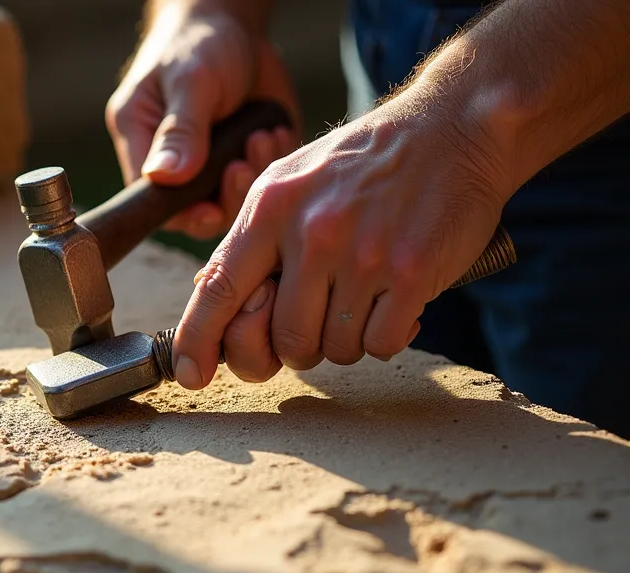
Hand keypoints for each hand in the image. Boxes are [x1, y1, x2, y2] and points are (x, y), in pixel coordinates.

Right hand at [105, 4, 301, 239]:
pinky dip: (273, 163)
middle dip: (225, 197)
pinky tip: (275, 131)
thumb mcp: (190, 80)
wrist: (236, 26)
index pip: (152, 200)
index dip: (181, 213)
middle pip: (195, 211)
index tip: (209, 207)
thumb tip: (165, 179)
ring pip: (233, 202)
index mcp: (142, 144)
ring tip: (261, 137)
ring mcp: (213, 165)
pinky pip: (262, 182)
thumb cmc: (199, 44)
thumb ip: (180, 130)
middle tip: (242, 162)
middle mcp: (174, 164)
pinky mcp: (247, 159)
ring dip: (253, 178)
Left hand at [170, 93, 512, 389]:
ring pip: (335, 348)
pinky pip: (381, 344)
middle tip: (321, 318)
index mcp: (270, 208)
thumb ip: (250, 242)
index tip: (191, 375)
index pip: (218, 289)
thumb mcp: (288, 182)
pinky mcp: (412, 272)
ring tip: (362, 296)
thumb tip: (210, 305)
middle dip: (300, 346)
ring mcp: (364, 254)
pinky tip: (395, 301)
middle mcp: (311, 232)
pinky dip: (387, 335)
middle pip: (285, 339)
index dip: (198, 340)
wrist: (451, 127)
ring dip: (347, 339)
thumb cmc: (360, 164)